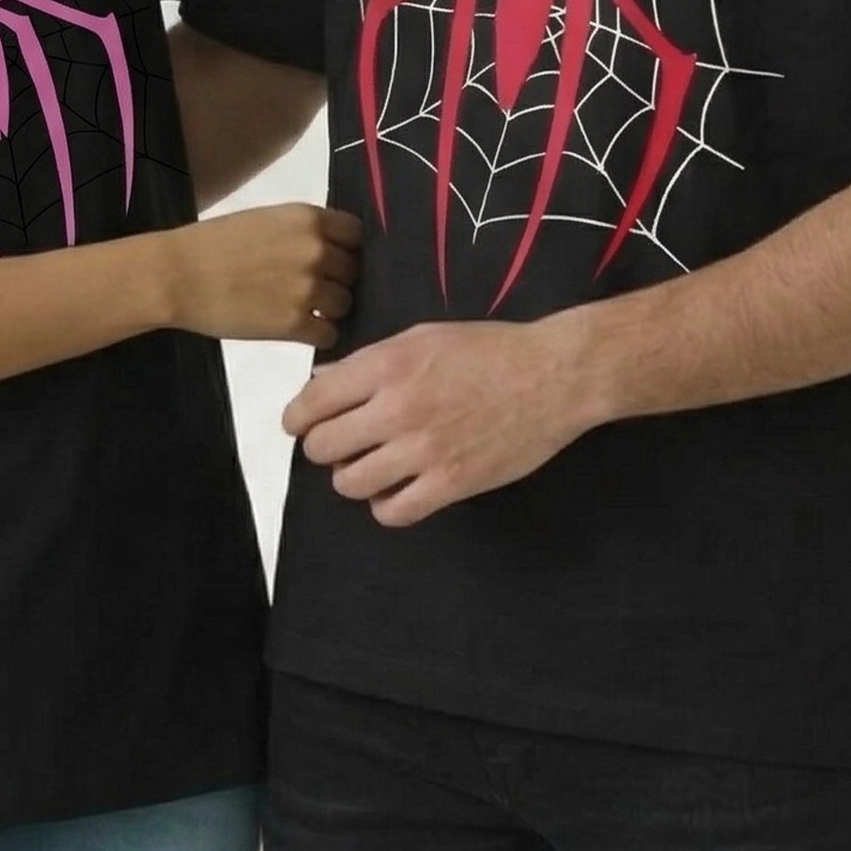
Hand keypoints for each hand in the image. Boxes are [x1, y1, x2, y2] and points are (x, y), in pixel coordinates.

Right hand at [164, 204, 362, 349]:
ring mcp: (309, 288)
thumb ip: (302, 231)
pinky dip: (318, 334)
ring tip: (303, 310)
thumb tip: (331, 249)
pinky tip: (298, 329)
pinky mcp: (295, 324)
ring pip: (345, 304)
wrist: (177, 276)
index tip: (333, 258)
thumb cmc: (212, 243)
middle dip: (337, 279)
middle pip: (353, 271)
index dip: (346, 248)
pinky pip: (329, 334)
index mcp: (308, 219)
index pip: (356, 234)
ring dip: (329, 309)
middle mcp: (317, 251)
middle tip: (312, 287)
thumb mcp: (265, 220)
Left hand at [282, 318, 600, 525]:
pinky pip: (393, 512)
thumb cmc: (488, 349)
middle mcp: (397, 409)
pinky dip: (386, 505)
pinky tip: (398, 490)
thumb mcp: (421, 337)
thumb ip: (368, 362)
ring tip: (370, 467)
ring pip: (350, 484)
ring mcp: (424, 450)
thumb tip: (321, 380)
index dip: (297, 419)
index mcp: (386, 366)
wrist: (553, 376)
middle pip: (323, 448)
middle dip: (324, 448)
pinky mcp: (451, 483)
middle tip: (341, 445)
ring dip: (353, 477)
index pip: (311, 404)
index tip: (301, 425)